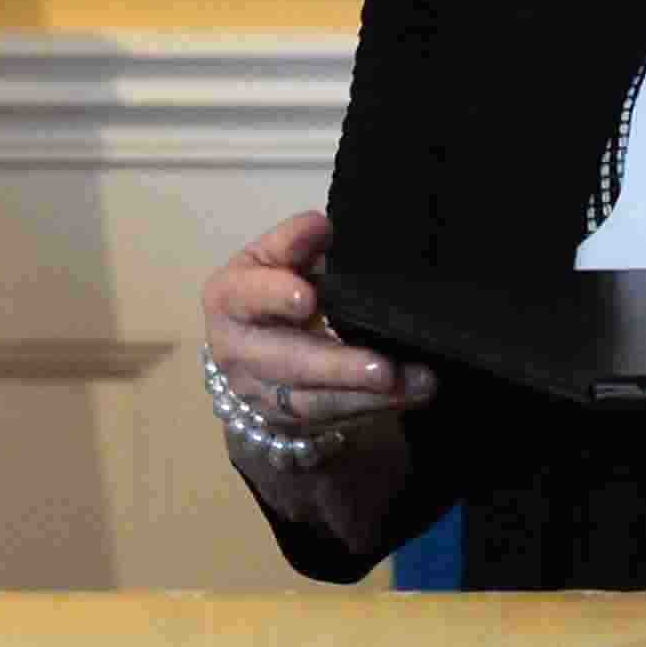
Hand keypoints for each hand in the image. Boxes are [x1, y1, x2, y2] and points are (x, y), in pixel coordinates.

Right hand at [197, 209, 428, 458]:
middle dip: (337, 367)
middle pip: (286, 362)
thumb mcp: (273, 258)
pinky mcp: (293, 421)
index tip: (308, 296)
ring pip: (315, 402)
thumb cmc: (269, 286)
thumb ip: (293, 243)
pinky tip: (414, 391)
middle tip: (383, 368)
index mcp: (230, 299)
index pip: (247, 296)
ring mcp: (264, 394)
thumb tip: (321, 226)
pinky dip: (378, 406)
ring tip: (415, 382)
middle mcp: (238, 352)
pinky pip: (336, 418)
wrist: (249, 348)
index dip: (274, 296)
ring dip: (368, 396)